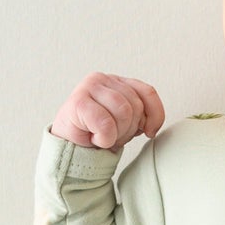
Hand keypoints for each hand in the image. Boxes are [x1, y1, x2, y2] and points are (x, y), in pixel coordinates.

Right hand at [50, 73, 165, 150]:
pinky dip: (104, 138)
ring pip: (123, 111)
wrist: (70, 146)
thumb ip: (141, 115)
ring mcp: (89, 87)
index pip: (148, 92)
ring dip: (117, 133)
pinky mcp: (78, 101)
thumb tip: (150, 124)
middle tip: (113, 135)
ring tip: (103, 136)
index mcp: (118, 82)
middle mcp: (104, 79)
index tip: (149, 132)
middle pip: (135, 105)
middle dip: (129, 128)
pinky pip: (105, 123)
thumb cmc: (97, 133)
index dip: (155, 115)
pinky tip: (94, 138)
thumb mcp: (126, 122)